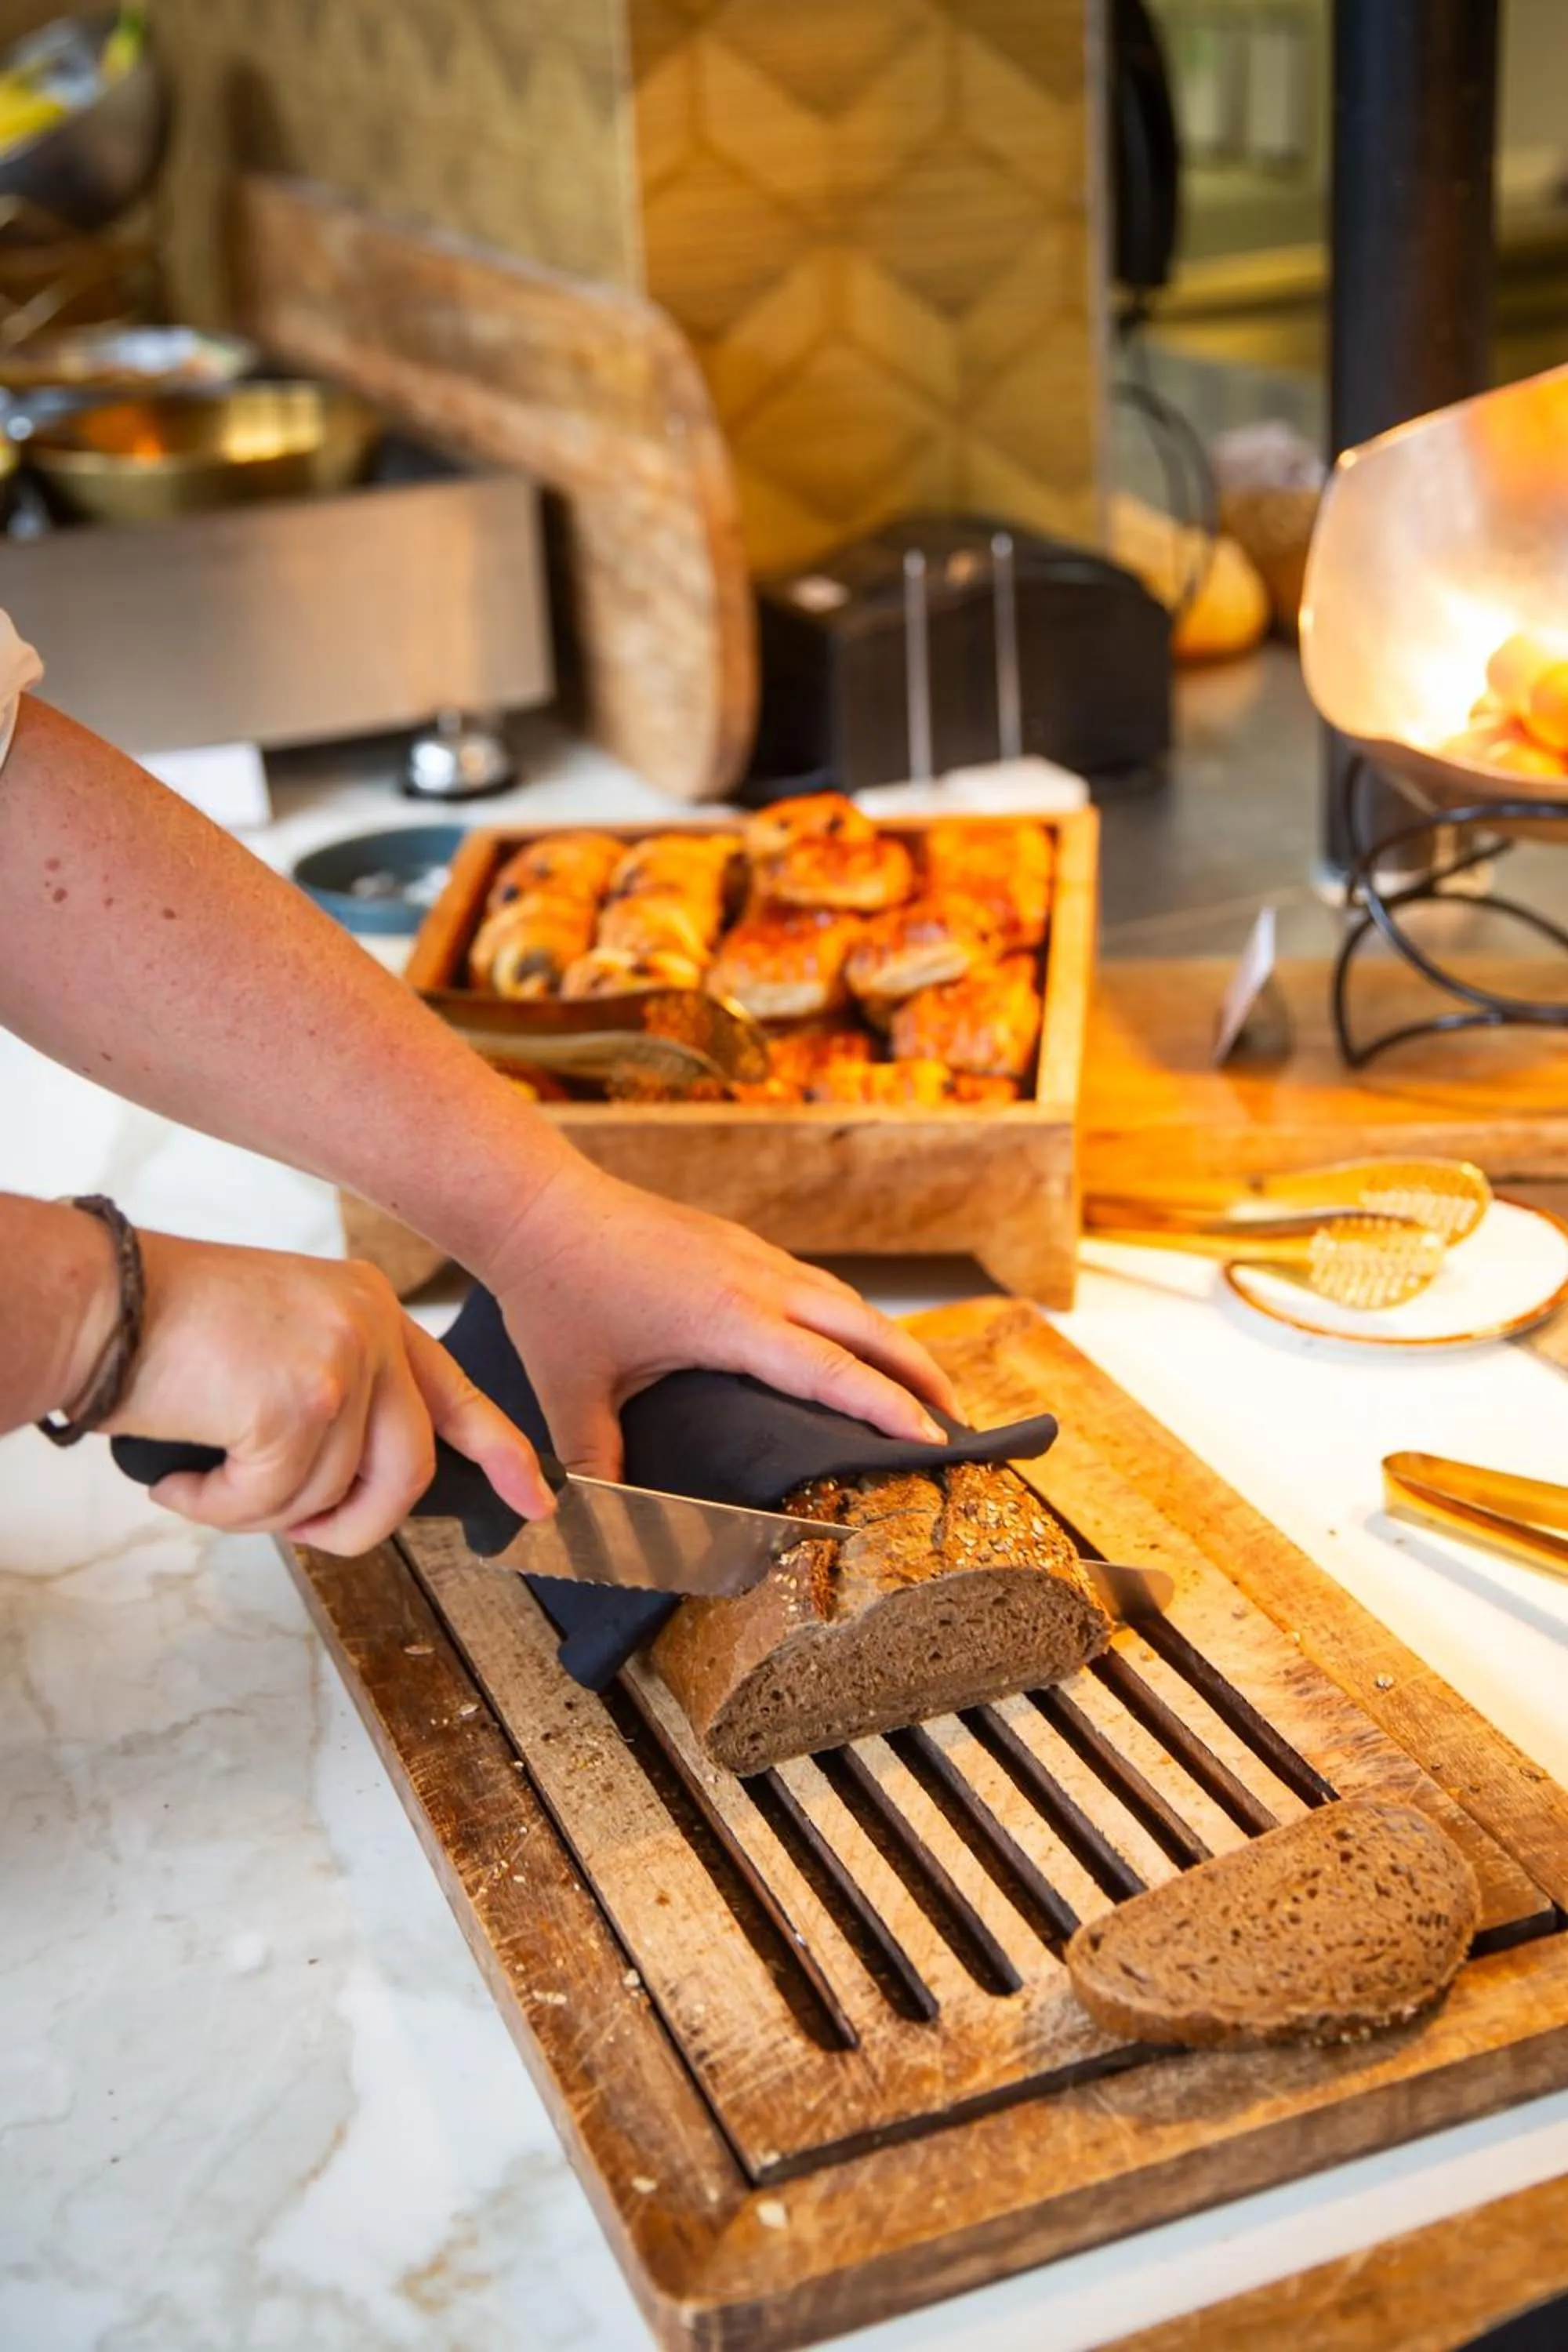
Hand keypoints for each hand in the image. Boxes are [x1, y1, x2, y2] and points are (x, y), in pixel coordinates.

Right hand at [107, 1232, 552, 1551]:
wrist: (95, 1302)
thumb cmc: (167, 1327)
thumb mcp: (282, 1340)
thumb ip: (337, 1398)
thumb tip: (357, 1486)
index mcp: (371, 1308)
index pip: (455, 1392)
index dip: (499, 1454)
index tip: (536, 1501)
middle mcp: (370, 1326)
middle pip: (406, 1472)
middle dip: (351, 1527)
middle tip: (290, 1526)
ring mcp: (340, 1362)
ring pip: (333, 1497)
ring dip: (261, 1513)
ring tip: (206, 1477)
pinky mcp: (297, 1403)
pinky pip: (275, 1505)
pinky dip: (220, 1510)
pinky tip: (182, 1476)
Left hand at [486, 1164, 958, 1480]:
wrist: (537, 1203)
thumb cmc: (554, 1294)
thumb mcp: (572, 1395)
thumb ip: (599, 1465)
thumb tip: (605, 1532)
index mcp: (729, 1320)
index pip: (832, 1371)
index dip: (888, 1409)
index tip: (935, 1439)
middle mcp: (756, 1280)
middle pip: (866, 1327)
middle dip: (919, 1372)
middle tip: (957, 1417)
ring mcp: (750, 1253)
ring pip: (843, 1299)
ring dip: (888, 1340)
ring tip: (917, 1383)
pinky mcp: (735, 1241)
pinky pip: (811, 1281)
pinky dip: (846, 1315)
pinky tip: (845, 1339)